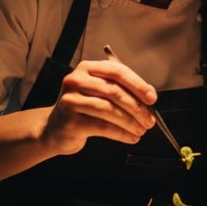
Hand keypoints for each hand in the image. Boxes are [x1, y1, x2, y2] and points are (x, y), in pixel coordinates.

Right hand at [41, 59, 157, 155]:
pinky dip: (121, 133)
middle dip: (137, 107)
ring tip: (141, 130)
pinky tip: (130, 137)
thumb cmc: (82, 110)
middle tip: (150, 119)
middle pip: (114, 91)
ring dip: (130, 122)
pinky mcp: (70, 120)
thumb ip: (122, 90)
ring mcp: (71, 100)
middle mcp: (76, 80)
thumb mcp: (99, 93)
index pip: (117, 71)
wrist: (54, 130)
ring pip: (109, 110)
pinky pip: (102, 127)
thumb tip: (149, 94)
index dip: (137, 84)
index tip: (152, 98)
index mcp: (87, 68)